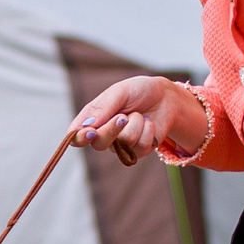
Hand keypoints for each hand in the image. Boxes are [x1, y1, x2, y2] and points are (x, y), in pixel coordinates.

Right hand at [73, 75, 191, 167]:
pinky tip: (148, 123)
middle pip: (98, 143)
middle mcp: (104, 134)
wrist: (166, 97)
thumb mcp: (120, 92)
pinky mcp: (137, 151)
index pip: (77, 136)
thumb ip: (103, 107)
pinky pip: (140, 147)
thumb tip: (87, 125)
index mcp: (93, 119)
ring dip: (135, 125)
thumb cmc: (139, 91)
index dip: (80, 137)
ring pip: (123, 144)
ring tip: (139, 115)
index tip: (91, 132)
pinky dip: (147, 131)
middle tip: (123, 116)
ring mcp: (120, 145)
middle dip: (112, 130)